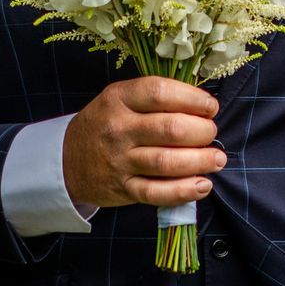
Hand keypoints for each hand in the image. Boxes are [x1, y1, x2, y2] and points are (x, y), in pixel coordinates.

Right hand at [62, 77, 224, 209]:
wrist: (67, 160)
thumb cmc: (105, 124)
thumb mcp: (120, 99)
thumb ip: (154, 98)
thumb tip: (202, 105)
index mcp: (118, 98)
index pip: (160, 92)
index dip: (193, 98)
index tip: (210, 106)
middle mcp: (118, 129)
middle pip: (170, 128)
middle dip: (202, 131)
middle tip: (211, 132)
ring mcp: (120, 160)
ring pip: (168, 162)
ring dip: (201, 161)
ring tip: (217, 159)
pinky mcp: (123, 188)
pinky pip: (157, 193)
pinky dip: (184, 191)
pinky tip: (203, 185)